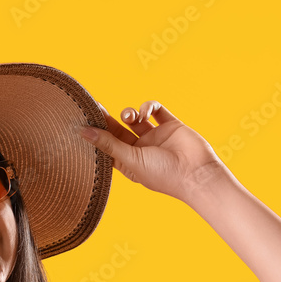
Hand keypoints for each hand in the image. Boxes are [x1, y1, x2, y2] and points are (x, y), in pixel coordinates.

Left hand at [80, 100, 233, 202]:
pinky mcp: (170, 125)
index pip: (107, 145)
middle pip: (118, 130)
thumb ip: (108, 144)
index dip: (96, 134)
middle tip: (96, 107)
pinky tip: (145, 112)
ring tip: (130, 117)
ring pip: (136, 118)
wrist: (197, 173)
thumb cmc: (162, 174)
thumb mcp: (130, 160)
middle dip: (108, 119)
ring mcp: (155, 137)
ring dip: (129, 113)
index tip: (83, 121)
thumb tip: (83, 132)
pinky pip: (156, 110)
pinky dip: (148, 106)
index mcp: (129, 162)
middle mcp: (141, 149)